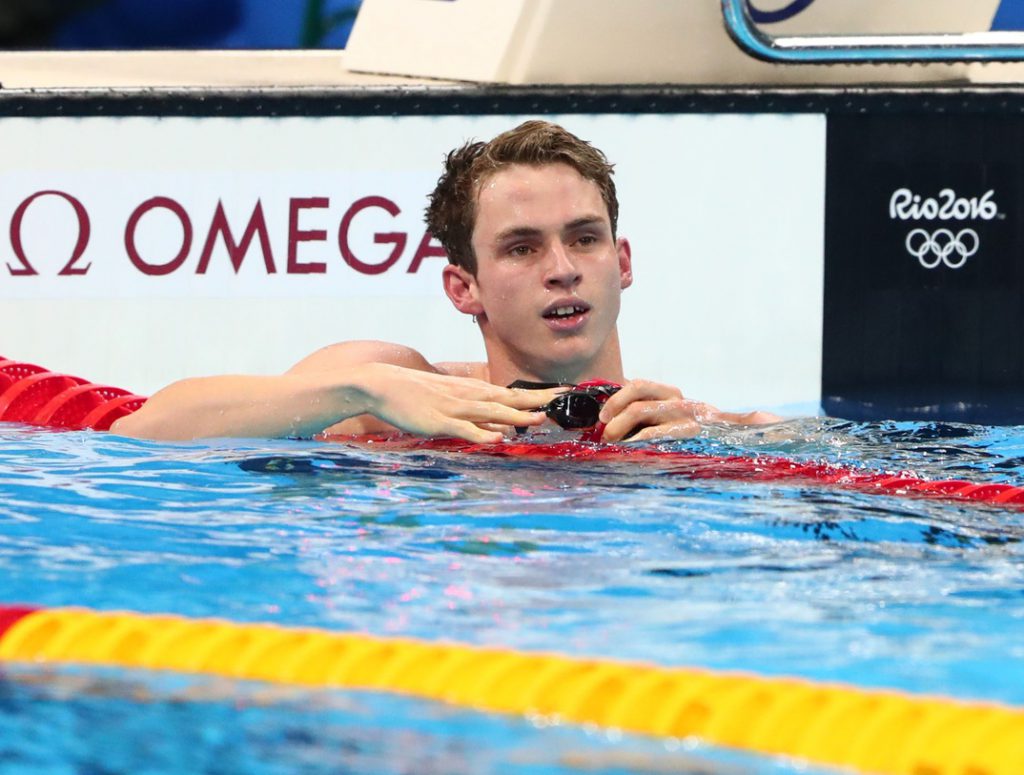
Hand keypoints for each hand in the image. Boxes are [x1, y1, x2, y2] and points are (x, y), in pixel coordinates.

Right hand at [356, 363, 563, 443]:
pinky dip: (482, 433)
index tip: (565, 392)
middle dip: (538, 400)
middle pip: (510, 398)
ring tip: (540, 419)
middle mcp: (470, 396)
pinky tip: (497, 438)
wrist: (383, 384)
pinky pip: (464, 429)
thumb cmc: (417, 394)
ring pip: (492, 412)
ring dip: (516, 416)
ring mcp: (455, 408)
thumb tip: (501, 427)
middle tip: (565, 400)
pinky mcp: (439, 421)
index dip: (540, 394)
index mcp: (474, 391)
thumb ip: (476, 415)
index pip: (514, 393)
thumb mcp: (452, 400)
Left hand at [597, 379, 779, 442]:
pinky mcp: (692, 435)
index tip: (602, 415)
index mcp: (672, 395)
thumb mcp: (673, 419)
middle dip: (615, 415)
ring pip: (644, 413)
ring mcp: (687, 418)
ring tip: (613, 444)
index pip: (640, 385)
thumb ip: (648, 415)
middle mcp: (680, 402)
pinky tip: (631, 453)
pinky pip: (658, 437)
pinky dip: (638, 444)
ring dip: (621, 428)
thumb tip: (610, 418)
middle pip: (638, 398)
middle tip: (605, 434)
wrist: (739, 442)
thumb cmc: (696, 434)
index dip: (617, 398)